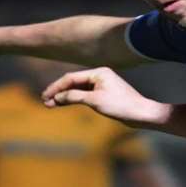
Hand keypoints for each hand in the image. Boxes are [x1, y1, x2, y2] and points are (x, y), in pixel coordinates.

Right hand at [41, 67, 164, 124]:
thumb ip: (74, 97)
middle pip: (73, 82)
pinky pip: (83, 95)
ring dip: (64, 97)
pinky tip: (63, 105)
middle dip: (58, 92)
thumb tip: (57, 97)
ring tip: (50, 105)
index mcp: (98, 72)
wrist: (141, 114)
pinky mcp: (103, 94)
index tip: (45, 96)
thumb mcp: (95, 101)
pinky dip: (73, 100)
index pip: (71, 78)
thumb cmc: (121, 105)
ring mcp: (101, 85)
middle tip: (44, 101)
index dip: (56, 87)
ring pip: (77, 90)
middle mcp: (99, 76)